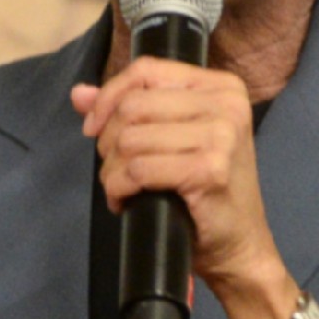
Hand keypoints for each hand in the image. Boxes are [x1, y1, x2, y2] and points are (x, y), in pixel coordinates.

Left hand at [72, 63, 318, 318]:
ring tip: (124, 190)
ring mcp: (221, 135)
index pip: (147, 70)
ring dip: (112, 171)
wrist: (240, 247)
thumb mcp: (171, 141)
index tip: (95, 128)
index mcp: (221, 87)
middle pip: (133, 106)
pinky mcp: (208, 169)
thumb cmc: (206, 196)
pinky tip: (128, 202)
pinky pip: (137, 169)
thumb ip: (126, 111)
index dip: (109, 96)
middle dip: (109, 143)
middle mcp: (226, 104)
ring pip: (129, 139)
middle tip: (117, 172)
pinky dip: (120, 189)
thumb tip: (78, 94)